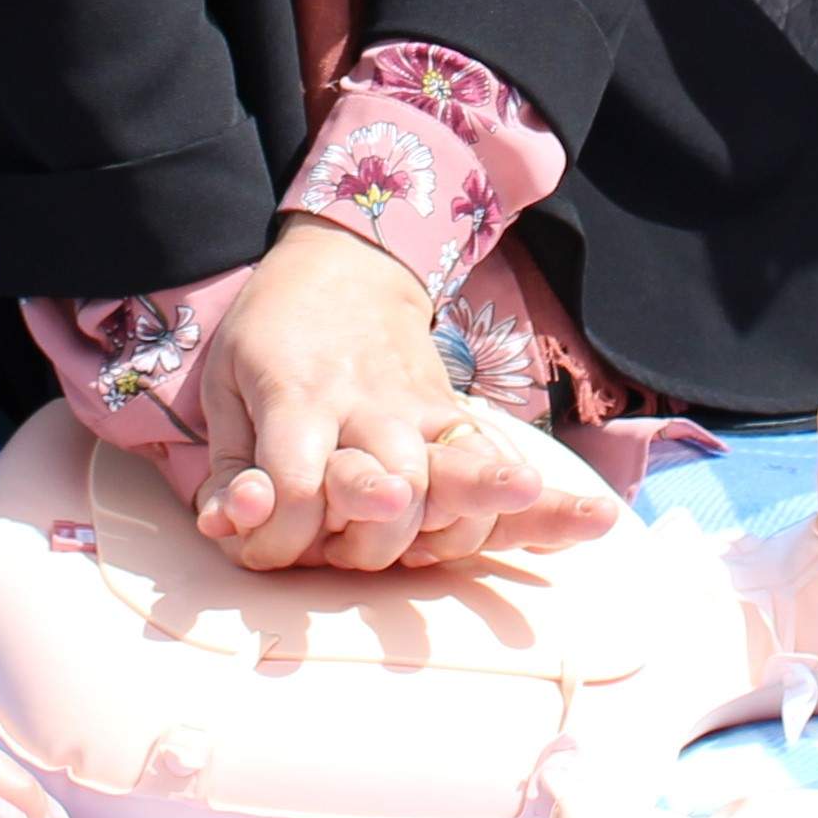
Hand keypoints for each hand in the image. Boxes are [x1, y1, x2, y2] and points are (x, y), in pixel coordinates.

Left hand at [194, 219, 614, 572]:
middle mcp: (368, 404)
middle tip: (343, 551)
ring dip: (454, 520)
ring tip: (454, 534)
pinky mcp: (455, 415)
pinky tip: (593, 518)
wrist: (346, 266)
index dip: (276, 537)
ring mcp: (421, 409)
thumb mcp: (224, 388)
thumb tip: (229, 529)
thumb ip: (229, 469)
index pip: (295, 488)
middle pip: (386, 489)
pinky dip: (545, 500)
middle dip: (367, 538)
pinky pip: (500, 460)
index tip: (262, 549)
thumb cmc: (272, 335)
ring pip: (453, 474)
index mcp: (299, 394)